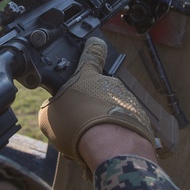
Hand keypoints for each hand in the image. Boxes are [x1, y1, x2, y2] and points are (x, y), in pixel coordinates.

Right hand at [38, 37, 155, 164]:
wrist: (111, 147)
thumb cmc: (78, 127)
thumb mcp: (48, 117)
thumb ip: (52, 107)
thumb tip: (55, 109)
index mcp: (86, 77)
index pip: (90, 53)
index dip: (92, 46)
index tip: (94, 42)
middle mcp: (110, 84)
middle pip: (99, 90)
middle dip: (91, 104)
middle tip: (80, 122)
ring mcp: (127, 100)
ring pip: (112, 109)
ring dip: (104, 121)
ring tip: (93, 139)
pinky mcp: (140, 119)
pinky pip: (124, 124)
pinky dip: (116, 133)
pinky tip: (107, 145)